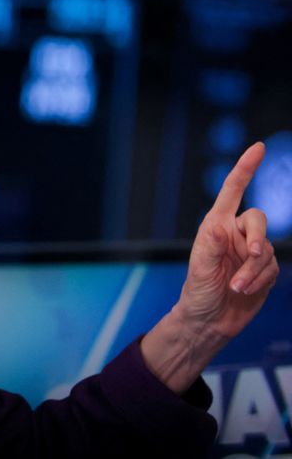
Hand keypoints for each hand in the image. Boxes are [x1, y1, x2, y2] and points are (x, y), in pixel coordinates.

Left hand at [178, 141, 277, 337]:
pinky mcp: (264, 270)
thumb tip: (220, 226)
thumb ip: (211, 247)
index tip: (257, 147)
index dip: (245, 169)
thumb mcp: (200, 270)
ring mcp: (250, 251)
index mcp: (215, 226)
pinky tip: (244, 291)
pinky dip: (260, 280)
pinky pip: (273, 268)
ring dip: (254, 271)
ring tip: (235, 287)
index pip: (232, 192)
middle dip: (258, 238)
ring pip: (268, 250)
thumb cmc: (197, 293)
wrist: (209, 321)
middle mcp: (234, 234)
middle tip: (253, 254)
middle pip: (258, 219)